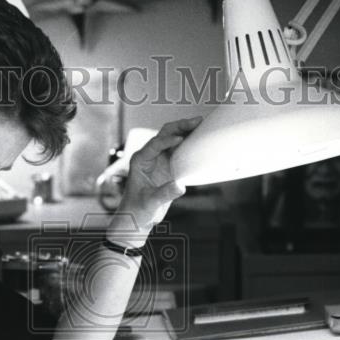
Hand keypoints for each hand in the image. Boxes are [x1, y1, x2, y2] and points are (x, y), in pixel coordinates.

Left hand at [116, 116, 202, 232]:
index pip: (155, 144)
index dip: (168, 140)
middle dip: (180, 126)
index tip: (181, 139)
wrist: (137, 218)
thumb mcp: (150, 203)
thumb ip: (165, 194)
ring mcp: (159, 159)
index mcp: (140, 160)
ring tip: (202, 123)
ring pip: (173, 138)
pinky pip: (180, 149)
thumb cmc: (138, 210)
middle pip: (165, 134)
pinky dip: (189, 141)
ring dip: (186, 130)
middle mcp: (149, 156)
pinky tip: (200, 137)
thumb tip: (180, 186)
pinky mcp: (168, 166)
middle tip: (197, 121)